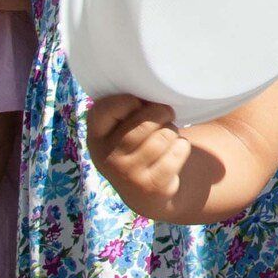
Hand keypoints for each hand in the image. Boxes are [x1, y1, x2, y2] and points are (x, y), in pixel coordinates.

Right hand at [86, 94, 190, 219]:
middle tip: (164, 115)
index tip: (138, 105)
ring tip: (167, 137)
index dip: (127, 101)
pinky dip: (182, 147)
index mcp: (95, 138)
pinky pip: (178, 150)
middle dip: (161, 113)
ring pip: (164, 135)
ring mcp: (128, 175)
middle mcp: (107, 158)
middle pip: (144, 122)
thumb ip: (128, 107)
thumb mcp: (122, 128)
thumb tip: (156, 84)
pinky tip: (173, 153)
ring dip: (172, 131)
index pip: (105, 109)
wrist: (146, 193)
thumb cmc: (137, 145)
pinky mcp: (151, 185)